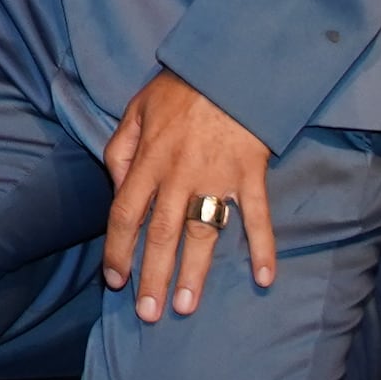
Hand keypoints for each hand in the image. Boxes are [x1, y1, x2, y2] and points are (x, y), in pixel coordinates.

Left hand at [97, 68, 277, 322]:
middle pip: (161, 235)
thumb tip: (117, 188)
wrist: (229, 65)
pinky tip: (265, 279)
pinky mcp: (250, 174)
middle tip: (148, 314)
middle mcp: (178, 175)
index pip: (125, 214)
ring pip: (202, 233)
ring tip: (186, 307)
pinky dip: (263, 247)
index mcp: (147, 160)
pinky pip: (258, 217)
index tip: (115, 280)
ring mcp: (216, 177)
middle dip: (153, 277)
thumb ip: (120, 149)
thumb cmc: (180, 88)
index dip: (118, 250)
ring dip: (195, 273)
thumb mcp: (135, 109)